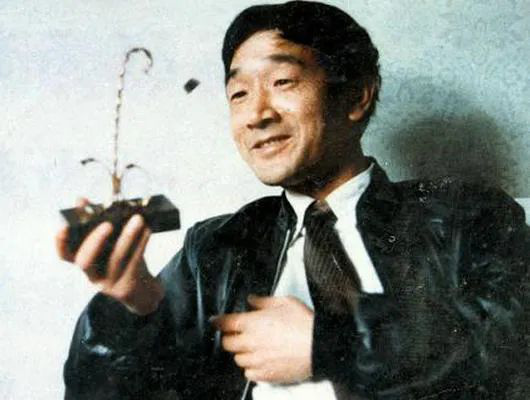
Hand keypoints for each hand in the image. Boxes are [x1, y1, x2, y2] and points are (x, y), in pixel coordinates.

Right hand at [55, 198, 163, 315]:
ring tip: (138, 219)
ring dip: (127, 237)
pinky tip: (147, 230)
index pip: (65, 255)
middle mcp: (91, 275)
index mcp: (85, 262)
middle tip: (107, 223)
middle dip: (94, 241)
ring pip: (115, 260)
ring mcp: (108, 283)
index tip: (64, 226)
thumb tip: (81, 200)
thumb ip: (98, 222)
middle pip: (85, 262)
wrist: (143, 290)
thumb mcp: (111, 242)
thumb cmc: (124, 260)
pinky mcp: (126, 287)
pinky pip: (134, 264)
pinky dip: (141, 244)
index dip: (60, 242)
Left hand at [212, 295, 313, 383]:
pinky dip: (251, 368)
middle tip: (239, 333)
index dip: (218, 321)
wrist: (320, 347)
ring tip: (253, 347)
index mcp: (252, 323)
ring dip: (242, 352)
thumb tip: (251, 300)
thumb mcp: (284, 302)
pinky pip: (249, 374)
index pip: (225, 323)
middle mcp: (251, 343)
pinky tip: (261, 361)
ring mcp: (257, 360)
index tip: (215, 321)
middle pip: (227, 343)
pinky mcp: (266, 375)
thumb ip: (263, 301)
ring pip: (237, 359)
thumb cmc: (304, 323)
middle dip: (230, 337)